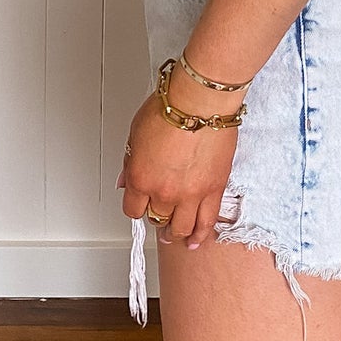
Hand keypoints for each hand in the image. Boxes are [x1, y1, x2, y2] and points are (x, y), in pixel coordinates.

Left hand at [118, 84, 238, 249]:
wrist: (200, 101)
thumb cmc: (170, 107)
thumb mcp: (136, 133)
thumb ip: (130, 162)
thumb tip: (125, 180)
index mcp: (140, 178)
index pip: (133, 209)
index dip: (137, 206)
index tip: (141, 204)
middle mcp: (163, 192)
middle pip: (157, 218)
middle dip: (157, 216)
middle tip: (160, 214)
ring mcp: (190, 194)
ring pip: (182, 227)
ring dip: (177, 233)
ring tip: (177, 235)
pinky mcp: (214, 189)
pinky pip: (207, 221)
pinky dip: (201, 233)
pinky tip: (197, 240)